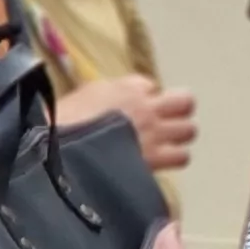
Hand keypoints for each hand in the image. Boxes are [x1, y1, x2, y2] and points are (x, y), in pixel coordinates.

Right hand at [58, 74, 200, 171]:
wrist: (60, 149)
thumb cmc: (62, 121)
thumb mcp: (82, 95)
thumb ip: (104, 94)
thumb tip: (111, 101)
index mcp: (127, 87)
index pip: (151, 85)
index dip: (146, 97)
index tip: (135, 109)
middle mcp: (147, 106)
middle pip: (185, 101)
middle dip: (177, 112)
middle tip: (164, 124)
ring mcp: (155, 132)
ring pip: (190, 130)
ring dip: (179, 137)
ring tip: (165, 145)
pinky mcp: (156, 158)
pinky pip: (181, 157)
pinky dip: (173, 159)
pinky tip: (160, 164)